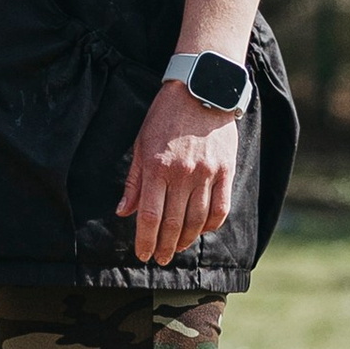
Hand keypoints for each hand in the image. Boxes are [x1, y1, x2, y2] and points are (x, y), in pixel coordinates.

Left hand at [117, 81, 240, 265]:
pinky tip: (201, 231)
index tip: (143, 255)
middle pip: (172, 223)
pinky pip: (220, 208)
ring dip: (185, 239)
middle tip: (159, 258)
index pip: (150, 216)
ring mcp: (207, 173)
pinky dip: (211, 225)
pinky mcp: (226, 170)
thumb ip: (134, 182)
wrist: (201, 90)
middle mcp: (182, 174)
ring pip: (197, 220)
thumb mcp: (141, 144)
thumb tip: (123, 212)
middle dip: (164, 246)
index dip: (145, 240)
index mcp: (157, 167)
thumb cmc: (165, 116)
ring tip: (176, 248)